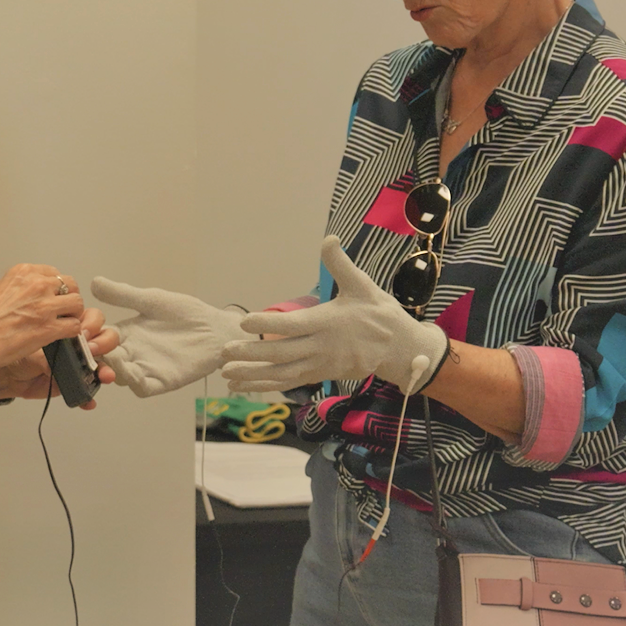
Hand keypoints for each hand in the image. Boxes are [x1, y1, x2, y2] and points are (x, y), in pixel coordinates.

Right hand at [0, 264, 83, 373]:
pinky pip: (75, 326)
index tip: (53, 299)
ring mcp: (44, 305)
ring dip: (72, 315)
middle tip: (62, 312)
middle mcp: (36, 284)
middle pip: (71, 285)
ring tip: (62, 325)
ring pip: (77, 304)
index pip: (55, 273)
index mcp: (24, 272)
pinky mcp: (49, 327)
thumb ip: (23, 288)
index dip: (57, 289)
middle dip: (68, 299)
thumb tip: (36, 296)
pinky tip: (61, 337)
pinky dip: (71, 333)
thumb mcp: (1, 289)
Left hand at [0, 307, 119, 409]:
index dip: (92, 323)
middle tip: (91, 349)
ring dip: (105, 369)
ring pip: (101, 362)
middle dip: (104, 342)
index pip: (91, 317)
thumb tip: (68, 340)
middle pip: (104, 336)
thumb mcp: (30, 335)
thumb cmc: (9, 345)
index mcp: (65, 320)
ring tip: (102, 375)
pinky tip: (89, 400)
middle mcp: (74, 339)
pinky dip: (88, 396)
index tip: (82, 330)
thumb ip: (51, 337)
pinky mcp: (69, 381)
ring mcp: (74, 361)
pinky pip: (85, 389)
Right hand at [89, 278, 249, 396]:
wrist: (216, 328)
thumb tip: (94, 282)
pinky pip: (142, 387)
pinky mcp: (162, 381)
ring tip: (111, 359)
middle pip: (104, 360)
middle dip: (95, 356)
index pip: (97, 337)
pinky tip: (131, 372)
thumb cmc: (186, 313)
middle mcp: (131, 353)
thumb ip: (124, 295)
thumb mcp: (152, 300)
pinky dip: (133, 382)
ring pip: (119, 376)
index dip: (88, 335)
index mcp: (125, 334)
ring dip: (112, 369)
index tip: (83, 328)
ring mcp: (146, 369)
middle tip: (92, 348)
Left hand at [221, 236, 448, 393]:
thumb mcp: (363, 285)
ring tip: (227, 376)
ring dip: (254, 375)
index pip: (292, 325)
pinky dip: (268, 386)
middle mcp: (321, 347)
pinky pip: (291, 382)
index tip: (245, 321)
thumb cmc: (380, 314)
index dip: (268, 324)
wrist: (400, 349)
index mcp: (328, 322)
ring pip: (283, 373)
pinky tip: (246, 387)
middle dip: (251, 354)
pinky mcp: (321, 375)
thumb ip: (342, 265)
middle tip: (225, 351)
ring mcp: (321, 365)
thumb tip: (329, 239)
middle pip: (282, 353)